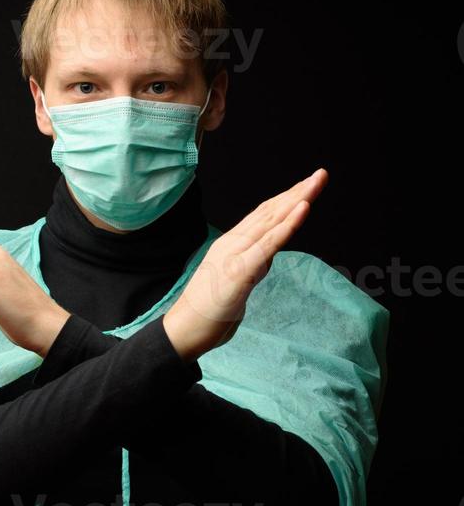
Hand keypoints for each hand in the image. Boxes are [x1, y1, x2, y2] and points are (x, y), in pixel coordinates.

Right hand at [162, 168, 328, 362]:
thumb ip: (252, 267)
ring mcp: (235, 254)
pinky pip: (269, 243)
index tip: (307, 186)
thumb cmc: (207, 312)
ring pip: (272, 220)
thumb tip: (267, 258)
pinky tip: (303, 207)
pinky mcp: (240, 269)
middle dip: (298, 191)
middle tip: (321, 174)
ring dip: (298, 199)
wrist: (183, 330)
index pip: (263, 215)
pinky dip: (288, 224)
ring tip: (317, 182)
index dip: (286, 198)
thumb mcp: (236, 283)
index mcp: (231, 244)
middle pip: (270, 211)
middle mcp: (232, 242)